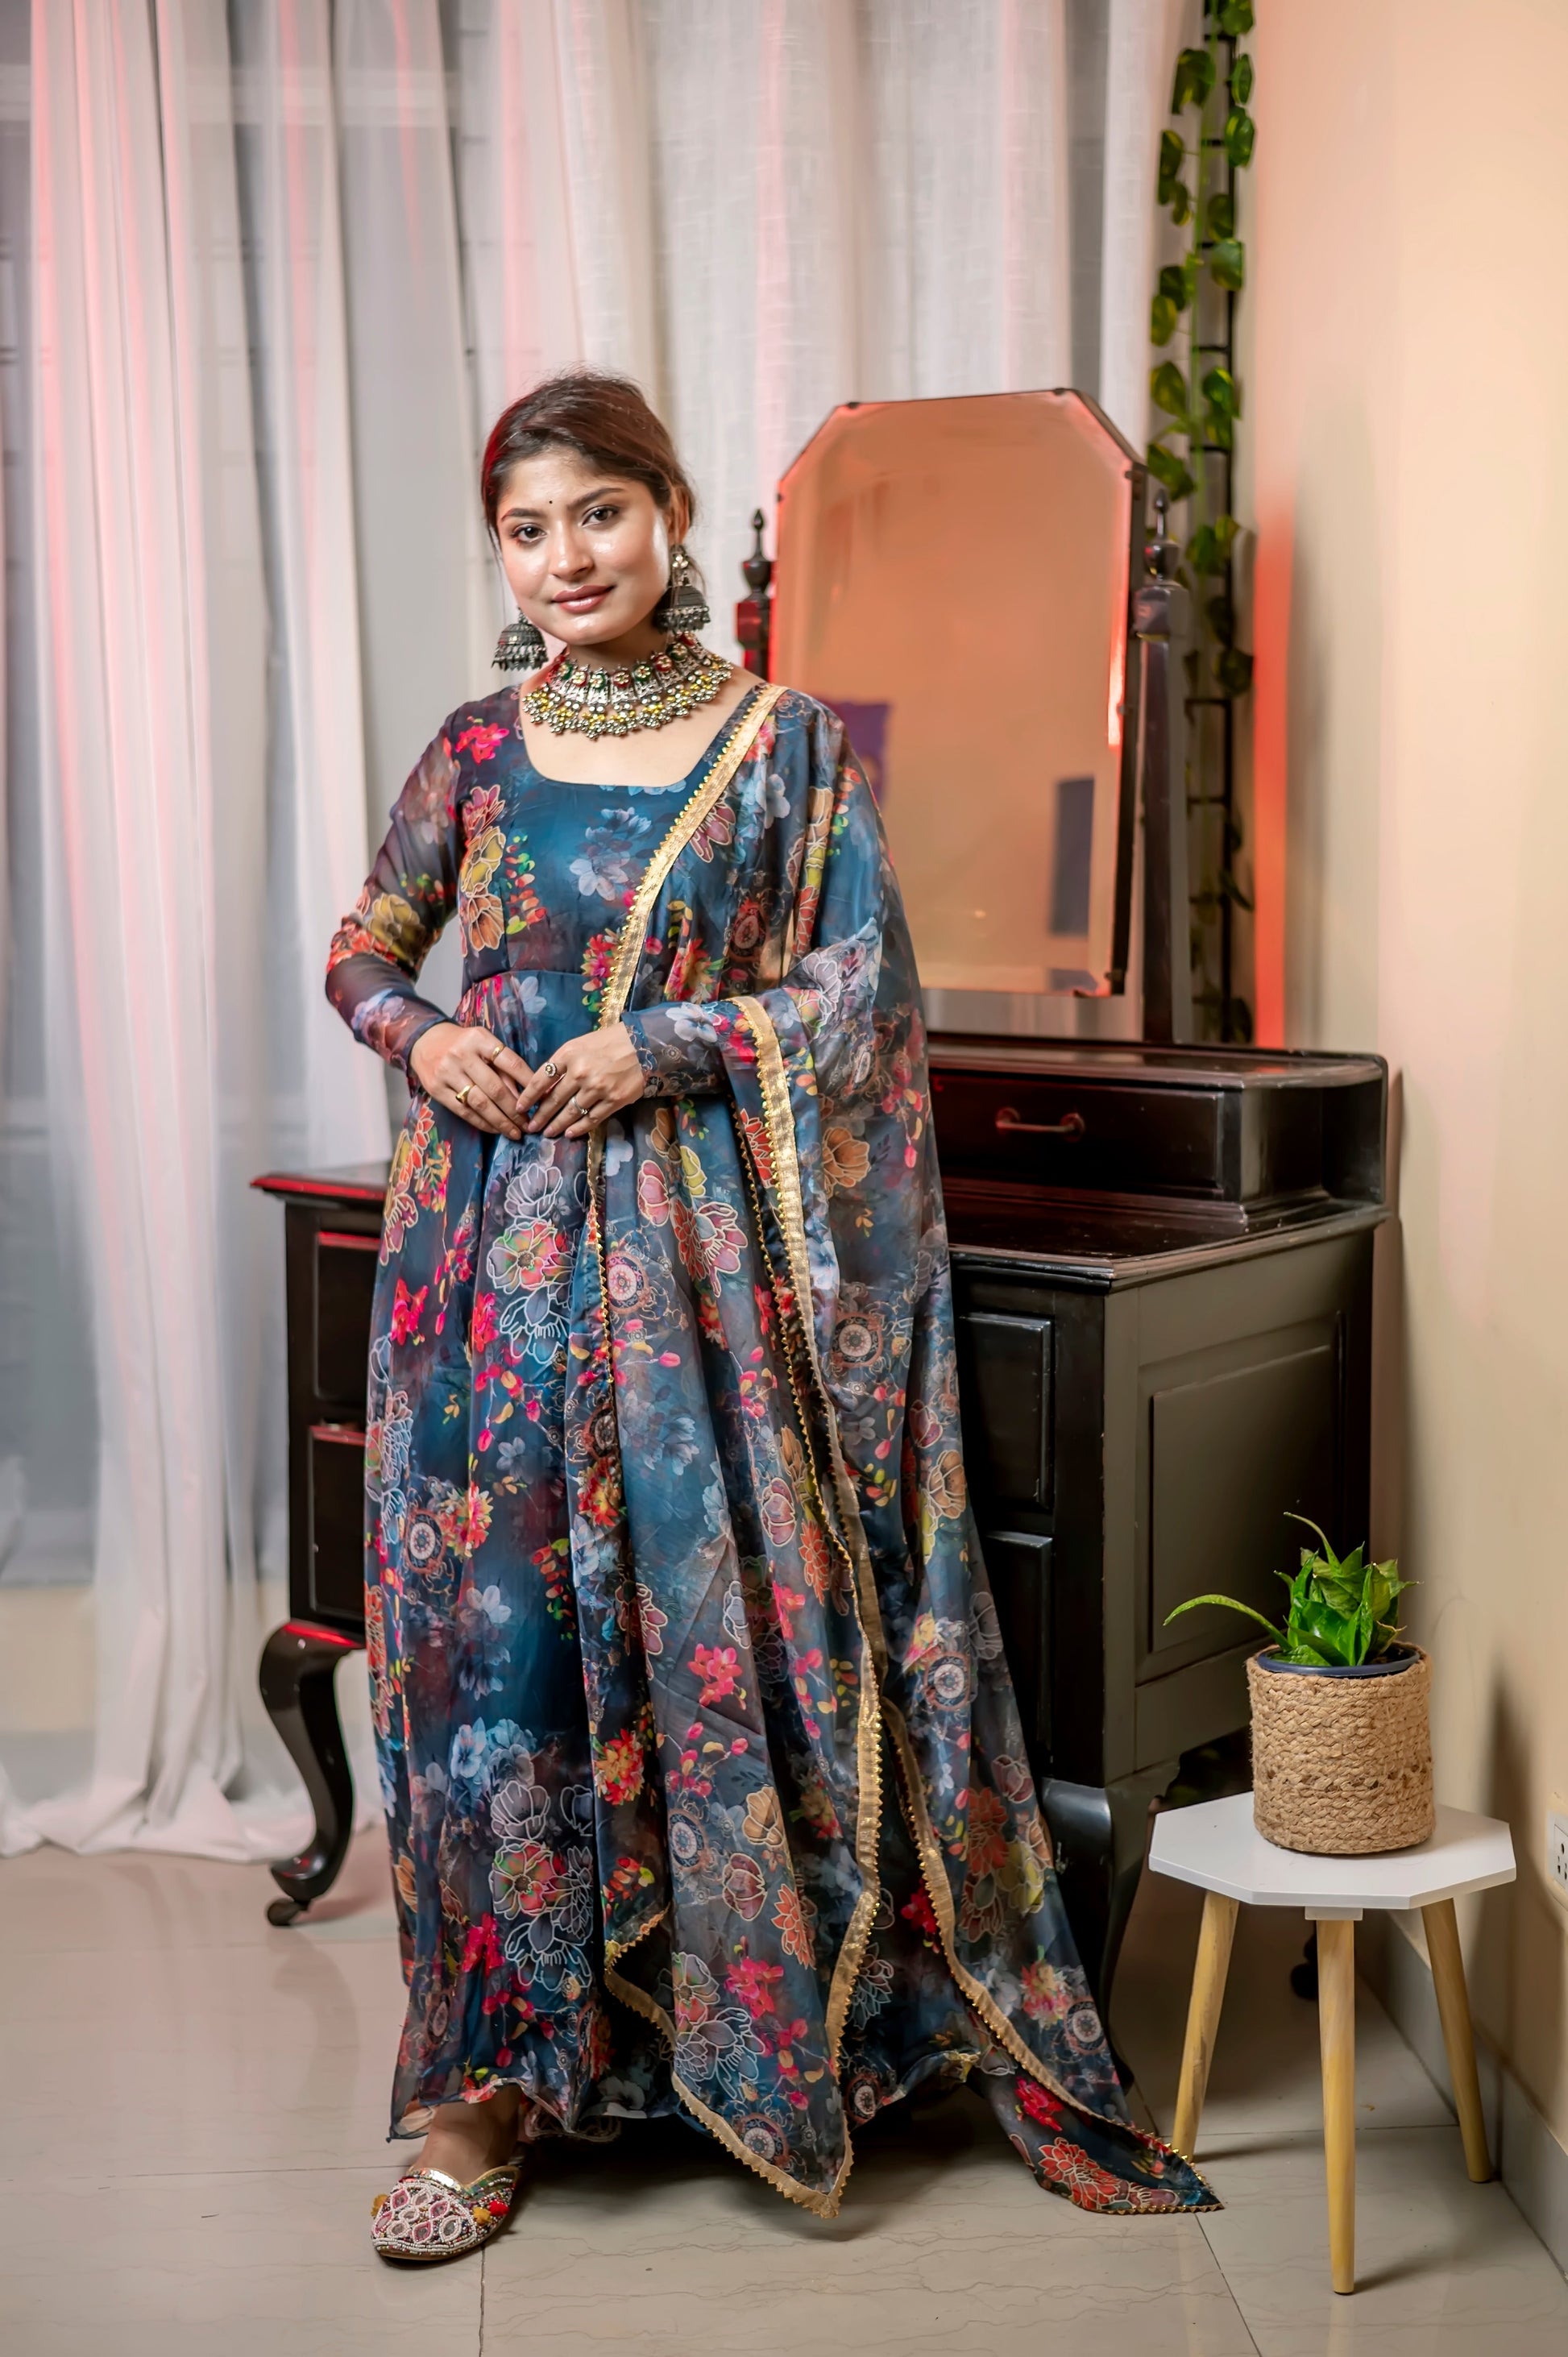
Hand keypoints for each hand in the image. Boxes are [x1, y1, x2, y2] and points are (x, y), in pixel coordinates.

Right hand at [408, 1022, 531, 1139]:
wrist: (425, 1042)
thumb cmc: (463, 1044)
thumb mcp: (484, 1045)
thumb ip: (503, 1067)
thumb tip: (524, 1096)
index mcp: (479, 1040)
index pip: (510, 1062)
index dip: (527, 1082)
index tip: (541, 1098)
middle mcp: (462, 1055)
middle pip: (495, 1088)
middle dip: (515, 1110)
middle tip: (529, 1124)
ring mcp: (448, 1073)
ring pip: (480, 1103)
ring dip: (501, 1121)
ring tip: (515, 1132)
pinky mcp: (437, 1089)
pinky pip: (464, 1111)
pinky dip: (482, 1123)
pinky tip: (495, 1129)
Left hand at [516, 1023, 645, 1137]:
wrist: (644, 1044)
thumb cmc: (610, 1041)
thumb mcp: (581, 1044)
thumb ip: (563, 1063)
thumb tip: (545, 1087)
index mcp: (568, 1054)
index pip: (540, 1079)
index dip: (528, 1096)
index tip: (520, 1107)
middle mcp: (580, 1072)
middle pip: (553, 1100)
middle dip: (540, 1116)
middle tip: (531, 1127)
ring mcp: (598, 1088)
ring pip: (571, 1112)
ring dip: (557, 1125)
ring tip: (548, 1133)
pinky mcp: (614, 1100)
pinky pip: (592, 1119)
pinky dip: (579, 1128)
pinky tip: (570, 1133)